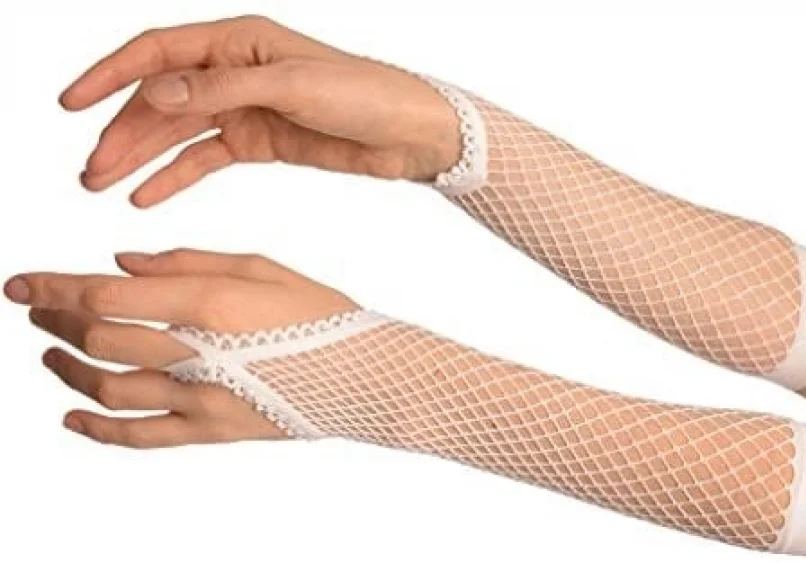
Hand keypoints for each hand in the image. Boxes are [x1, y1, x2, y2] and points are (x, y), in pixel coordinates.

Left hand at [4, 249, 356, 446]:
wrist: (364, 376)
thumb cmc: (321, 313)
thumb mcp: (262, 267)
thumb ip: (188, 261)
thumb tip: (124, 263)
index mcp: (213, 304)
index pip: (109, 296)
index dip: (55, 288)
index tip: (20, 283)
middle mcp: (200, 353)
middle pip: (101, 339)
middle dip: (57, 322)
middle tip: (36, 311)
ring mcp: (204, 399)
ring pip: (111, 388)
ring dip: (70, 370)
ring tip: (51, 355)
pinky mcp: (212, 432)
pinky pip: (141, 437)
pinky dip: (98, 430)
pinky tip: (72, 417)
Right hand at [64, 15, 461, 207]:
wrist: (411, 134)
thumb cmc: (365, 94)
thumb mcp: (292, 87)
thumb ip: (222, 90)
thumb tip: (156, 93)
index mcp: (240, 42)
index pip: (158, 53)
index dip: (109, 75)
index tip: (69, 103)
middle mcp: (235, 71)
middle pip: (161, 99)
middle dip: (121, 131)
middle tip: (89, 170)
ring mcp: (246, 108)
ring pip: (177, 132)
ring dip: (139, 157)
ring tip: (101, 185)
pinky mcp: (261, 142)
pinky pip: (205, 159)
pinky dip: (175, 176)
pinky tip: (145, 195)